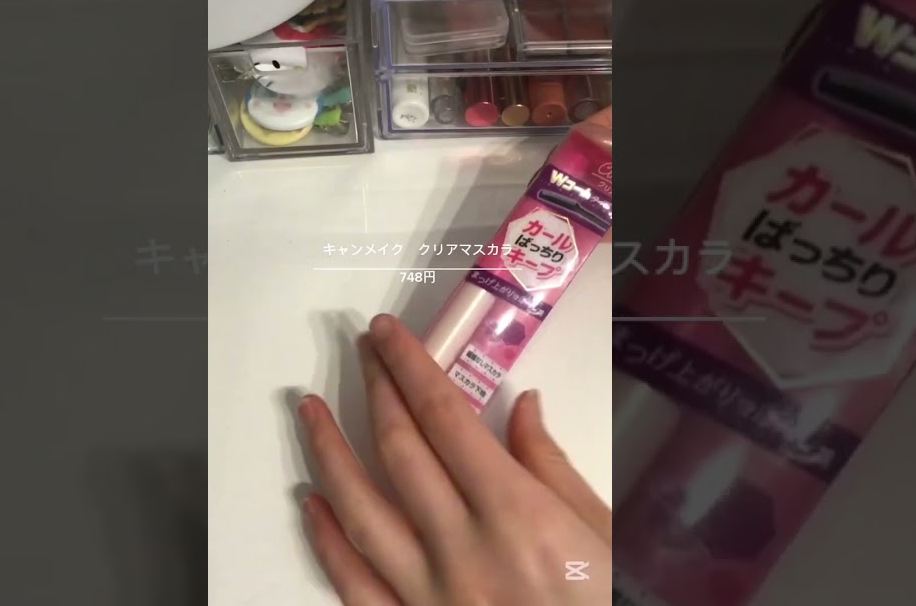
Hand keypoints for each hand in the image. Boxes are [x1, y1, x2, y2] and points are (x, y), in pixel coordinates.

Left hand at [297, 315, 610, 604]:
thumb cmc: (607, 599)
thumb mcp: (603, 530)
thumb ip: (552, 465)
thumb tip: (520, 405)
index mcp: (516, 512)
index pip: (447, 418)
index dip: (411, 367)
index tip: (388, 335)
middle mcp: (464, 547)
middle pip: (401, 451)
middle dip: (375, 391)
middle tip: (358, 351)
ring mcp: (431, 594)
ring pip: (362, 510)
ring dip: (329, 454)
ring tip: (308, 412)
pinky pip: (355, 584)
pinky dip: (328, 540)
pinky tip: (312, 503)